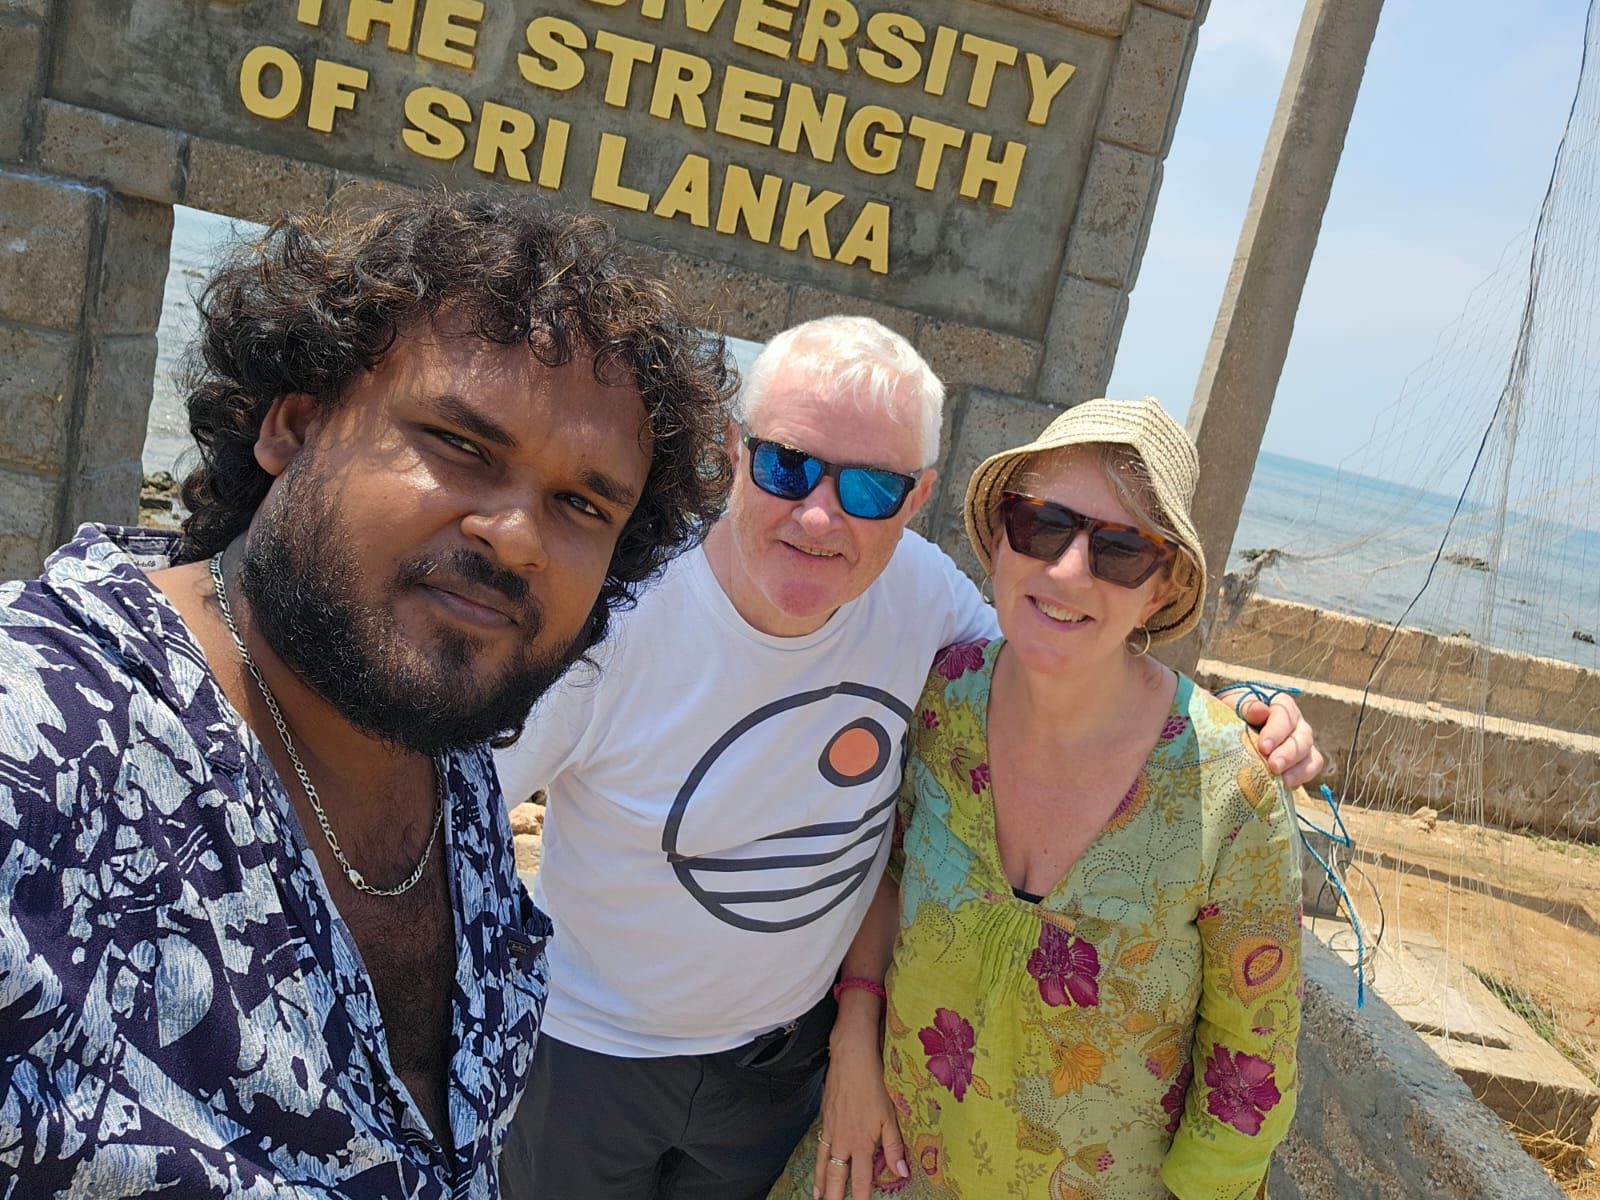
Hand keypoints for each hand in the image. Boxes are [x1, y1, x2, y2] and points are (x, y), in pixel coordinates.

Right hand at [814, 1027, 906, 1199]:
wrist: (851, 1059)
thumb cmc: (873, 1084)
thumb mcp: (889, 1116)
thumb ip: (894, 1146)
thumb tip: (902, 1172)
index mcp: (862, 1143)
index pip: (861, 1180)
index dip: (861, 1198)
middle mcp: (843, 1140)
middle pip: (837, 1176)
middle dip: (834, 1196)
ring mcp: (832, 1130)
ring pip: (824, 1163)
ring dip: (821, 1182)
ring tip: (819, 1197)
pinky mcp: (825, 1119)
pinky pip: (820, 1146)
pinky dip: (817, 1161)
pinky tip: (818, 1165)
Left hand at [1237, 692, 1323, 788]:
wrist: (1232, 726)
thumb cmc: (1233, 712)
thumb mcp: (1234, 705)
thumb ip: (1246, 707)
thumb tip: (1261, 711)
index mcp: (1281, 705)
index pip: (1285, 715)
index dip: (1276, 732)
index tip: (1263, 747)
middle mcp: (1297, 724)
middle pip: (1302, 738)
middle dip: (1288, 754)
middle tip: (1274, 766)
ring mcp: (1301, 745)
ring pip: (1311, 756)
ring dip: (1299, 770)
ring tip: (1283, 781)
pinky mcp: (1300, 763)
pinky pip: (1309, 770)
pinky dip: (1300, 779)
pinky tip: (1285, 786)